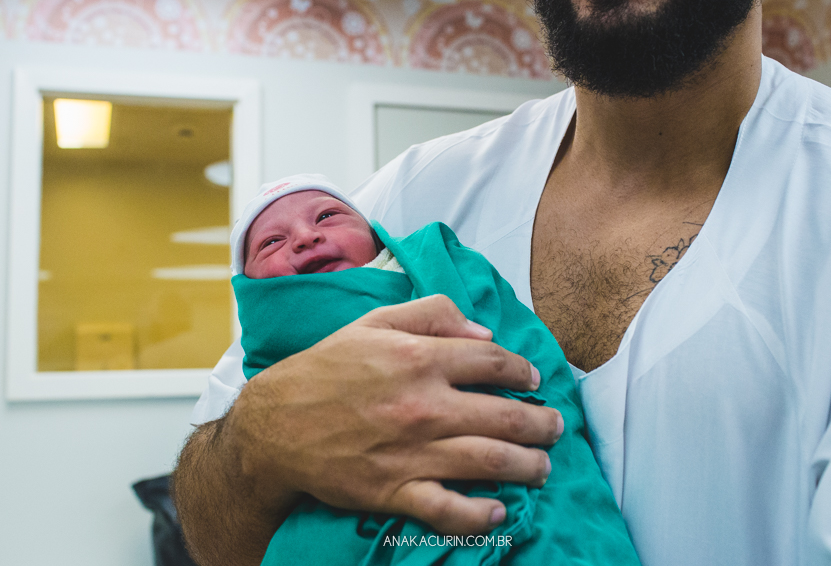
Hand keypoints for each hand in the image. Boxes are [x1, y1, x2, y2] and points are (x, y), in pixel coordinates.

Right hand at [226, 294, 563, 535]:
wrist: (275, 425)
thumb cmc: (325, 369)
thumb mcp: (374, 323)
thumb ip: (432, 314)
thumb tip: (482, 331)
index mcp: (418, 358)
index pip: (493, 363)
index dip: (523, 372)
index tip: (533, 381)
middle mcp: (422, 405)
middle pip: (505, 416)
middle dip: (542, 424)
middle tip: (555, 427)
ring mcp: (410, 451)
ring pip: (489, 462)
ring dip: (528, 466)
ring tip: (543, 466)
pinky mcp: (393, 490)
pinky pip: (447, 509)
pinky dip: (478, 514)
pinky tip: (499, 511)